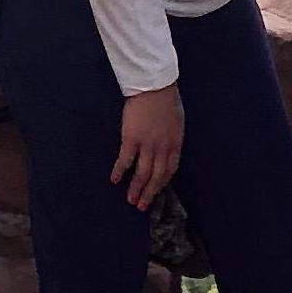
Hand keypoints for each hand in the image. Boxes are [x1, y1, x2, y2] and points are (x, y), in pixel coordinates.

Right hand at [113, 84, 183, 208]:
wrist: (154, 86)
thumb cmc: (166, 99)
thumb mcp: (177, 121)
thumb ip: (172, 137)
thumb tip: (168, 148)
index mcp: (175, 143)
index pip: (169, 170)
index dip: (162, 183)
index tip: (156, 191)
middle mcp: (162, 148)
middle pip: (156, 177)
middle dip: (149, 193)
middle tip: (141, 206)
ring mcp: (147, 145)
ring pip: (142, 173)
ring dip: (136, 189)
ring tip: (130, 200)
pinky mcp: (131, 139)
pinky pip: (125, 160)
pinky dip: (120, 171)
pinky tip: (114, 179)